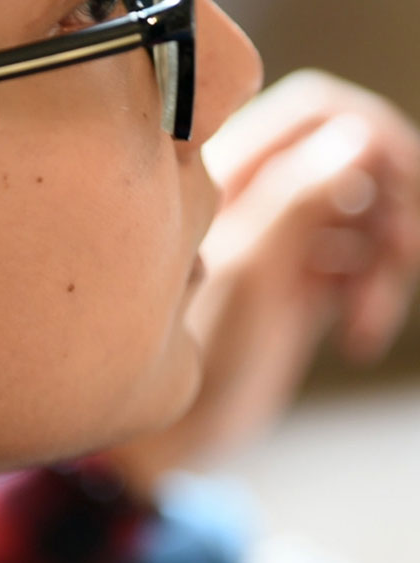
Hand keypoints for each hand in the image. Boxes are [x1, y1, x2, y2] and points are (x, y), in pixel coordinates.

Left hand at [109, 70, 419, 495]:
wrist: (177, 440)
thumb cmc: (194, 358)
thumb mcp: (253, 272)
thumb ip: (299, 198)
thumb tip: (359, 135)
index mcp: (226, 175)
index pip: (314, 111)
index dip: (370, 131)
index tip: (402, 182)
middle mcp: (253, 199)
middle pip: (352, 156)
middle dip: (391, 200)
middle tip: (404, 250)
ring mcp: (279, 242)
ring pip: (365, 212)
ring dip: (386, 258)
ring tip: (367, 319)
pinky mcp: (298, 285)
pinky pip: (360, 262)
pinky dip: (373, 293)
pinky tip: (358, 337)